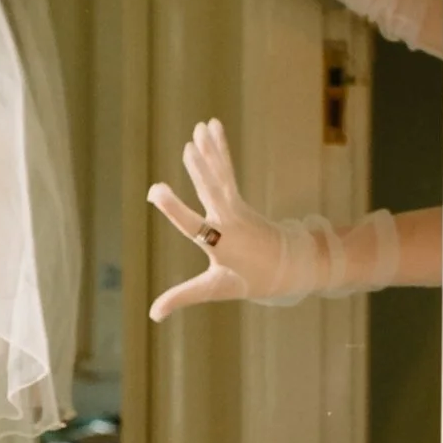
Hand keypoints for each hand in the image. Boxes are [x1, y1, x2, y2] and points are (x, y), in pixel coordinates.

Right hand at [148, 120, 298, 316]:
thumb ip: (182, 297)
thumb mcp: (215, 290)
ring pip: (221, 175)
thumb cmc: (249, 279)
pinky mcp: (238, 198)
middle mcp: (229, 221)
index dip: (174, 208)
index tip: (156, 190)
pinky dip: (218, 150)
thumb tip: (153, 315)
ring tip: (201, 127)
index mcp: (220, 244)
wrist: (289, 266)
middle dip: (201, 171)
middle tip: (189, 147)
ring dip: (211, 151)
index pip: (193, 225)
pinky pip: (226, 170)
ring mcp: (235, 207)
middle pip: (213, 192)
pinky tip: (211, 129)